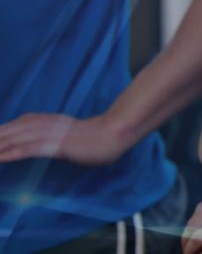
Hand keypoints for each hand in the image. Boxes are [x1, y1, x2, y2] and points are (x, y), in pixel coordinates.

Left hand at [0, 113, 127, 165]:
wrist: (114, 134)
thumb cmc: (94, 137)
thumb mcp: (66, 134)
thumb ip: (50, 137)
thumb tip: (37, 145)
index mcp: (44, 120)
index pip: (13, 125)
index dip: (1, 132)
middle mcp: (43, 123)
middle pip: (8, 131)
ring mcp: (49, 133)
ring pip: (14, 138)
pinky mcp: (56, 144)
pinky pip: (28, 149)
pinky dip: (11, 153)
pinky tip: (0, 158)